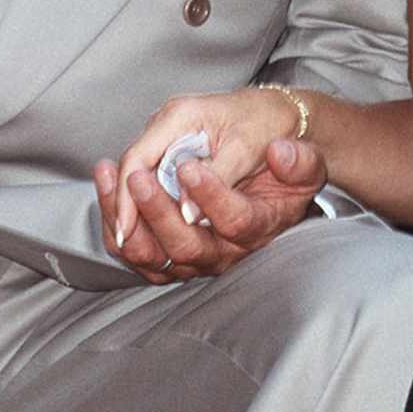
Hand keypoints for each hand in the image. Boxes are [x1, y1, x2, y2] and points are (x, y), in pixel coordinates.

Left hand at [93, 89, 327, 283]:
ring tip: (112, 176)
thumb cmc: (284, 172)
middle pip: (187, 247)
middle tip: (139, 176)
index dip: (211, 197)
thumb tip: (281, 153)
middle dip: (158, 212)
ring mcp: (196, 259)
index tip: (190, 166)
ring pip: (154, 256)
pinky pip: (137, 252)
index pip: (236, 221)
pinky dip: (116, 224)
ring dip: (127, 220)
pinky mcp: (170, 257)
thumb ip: (298, 160)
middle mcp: (227, 252)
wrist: (269, 185)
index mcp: (261, 226)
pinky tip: (108, 186)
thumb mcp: (304, 161)